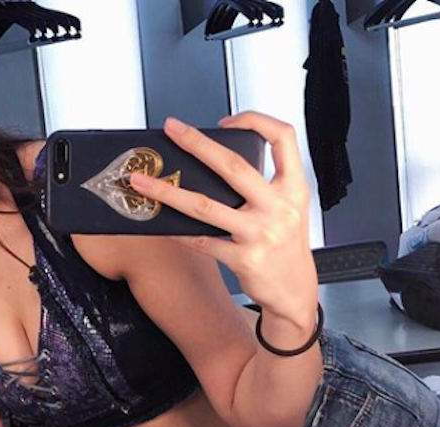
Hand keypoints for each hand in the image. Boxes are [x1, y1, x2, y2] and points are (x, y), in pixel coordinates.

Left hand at [129, 112, 317, 326]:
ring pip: (205, 205)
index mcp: (293, 188)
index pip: (283, 137)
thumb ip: (264, 185)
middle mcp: (280, 207)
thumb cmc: (287, 248)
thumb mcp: (289, 209)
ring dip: (168, 192)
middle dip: (197, 143)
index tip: (227, 121)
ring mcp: (260, 234)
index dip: (255, 120)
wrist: (295, 293)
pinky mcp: (244, 259)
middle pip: (233, 165)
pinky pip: (200, 241)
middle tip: (172, 130)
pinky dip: (177, 231)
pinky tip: (159, 222)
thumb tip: (213, 163)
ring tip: (143, 182)